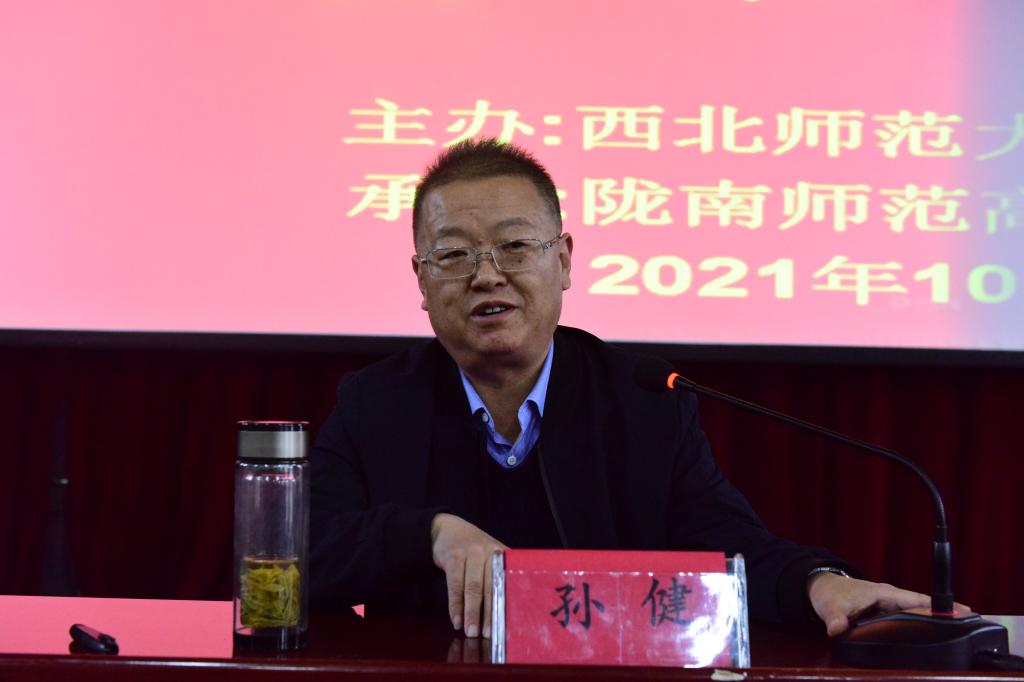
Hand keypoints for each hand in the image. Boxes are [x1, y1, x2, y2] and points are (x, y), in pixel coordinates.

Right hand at [430, 513, 506, 637]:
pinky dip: (455, 604)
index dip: (507, 607)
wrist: (448, 528)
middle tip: (488, 635)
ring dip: (471, 613)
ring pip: (473, 588)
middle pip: (492, 588)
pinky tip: (456, 619)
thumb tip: (508, 613)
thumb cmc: (474, 550)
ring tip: (471, 632)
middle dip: (490, 614)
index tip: (506, 628)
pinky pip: (455, 584)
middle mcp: (491, 553)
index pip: (508, 585)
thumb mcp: (491, 558)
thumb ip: (500, 578)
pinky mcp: (454, 556)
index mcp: (504, 557)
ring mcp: (472, 553)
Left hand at [807, 572, 970, 636]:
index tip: (963, 610)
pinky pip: (909, 619)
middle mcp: (891, 598)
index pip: (916, 599)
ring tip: (959, 631)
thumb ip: (835, 619)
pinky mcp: (887, 614)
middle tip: (970, 624)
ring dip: (935, 619)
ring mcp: (890, 606)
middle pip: (923, 607)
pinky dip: (922, 624)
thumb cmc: (830, 594)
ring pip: (917, 613)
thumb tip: (836, 628)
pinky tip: (934, 635)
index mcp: (884, 593)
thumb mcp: (831, 607)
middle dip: (945, 613)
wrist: (822, 589)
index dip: (937, 605)